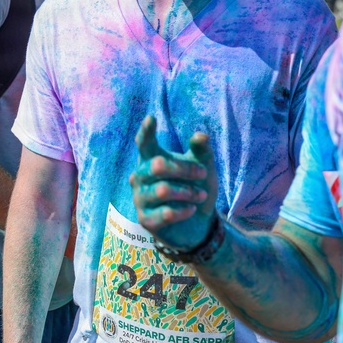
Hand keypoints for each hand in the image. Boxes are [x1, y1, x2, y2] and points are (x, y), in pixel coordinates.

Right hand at [130, 115, 218, 251]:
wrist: (198, 224)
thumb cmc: (196, 189)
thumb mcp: (203, 169)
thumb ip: (201, 151)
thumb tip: (201, 135)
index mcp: (151, 159)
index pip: (144, 143)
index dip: (146, 131)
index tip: (152, 118)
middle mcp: (140, 176)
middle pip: (158, 164)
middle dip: (185, 169)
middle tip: (203, 173)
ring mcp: (140, 198)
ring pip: (163, 190)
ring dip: (188, 192)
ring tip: (201, 196)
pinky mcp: (145, 220)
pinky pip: (165, 212)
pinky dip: (184, 210)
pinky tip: (191, 210)